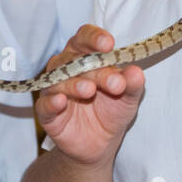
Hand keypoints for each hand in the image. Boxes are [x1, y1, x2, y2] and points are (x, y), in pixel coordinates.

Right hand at [35, 24, 144, 168]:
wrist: (100, 144)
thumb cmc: (111, 110)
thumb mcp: (128, 98)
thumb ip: (132, 84)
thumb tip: (136, 72)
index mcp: (85, 57)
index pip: (84, 38)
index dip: (94, 38)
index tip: (109, 44)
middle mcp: (66, 68)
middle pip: (74, 59)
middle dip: (95, 68)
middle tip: (115, 82)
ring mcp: (54, 89)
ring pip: (59, 80)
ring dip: (74, 84)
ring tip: (90, 90)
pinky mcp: (46, 112)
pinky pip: (44, 104)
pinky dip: (51, 102)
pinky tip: (60, 101)